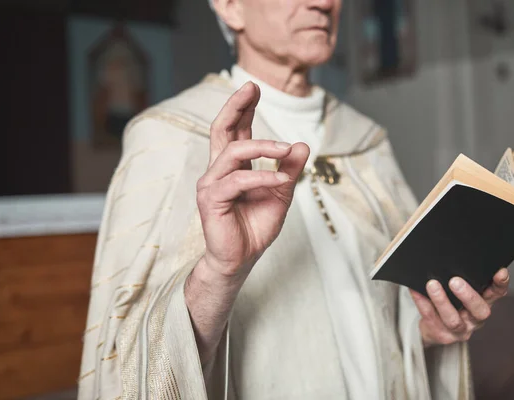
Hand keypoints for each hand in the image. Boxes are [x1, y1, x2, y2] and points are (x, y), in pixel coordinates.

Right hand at [196, 81, 309, 279]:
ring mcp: (212, 184)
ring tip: (286, 149)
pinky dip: (262, 177)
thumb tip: (302, 144)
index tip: (254, 88)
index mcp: (233, 167)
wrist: (241, 259)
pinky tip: (281, 181)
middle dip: (236, 106)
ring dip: (263, 146)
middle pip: (222, 129)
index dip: (244, 109)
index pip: (236, 131)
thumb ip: (289, 170)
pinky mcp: (211, 200)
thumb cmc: (255, 227)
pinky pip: (237, 180)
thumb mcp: (281, 195)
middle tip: (251, 88)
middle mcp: (218, 170)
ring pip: (232, 151)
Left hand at [410, 268, 509, 346]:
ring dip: (442, 301)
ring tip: (432, 284)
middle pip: (479, 311)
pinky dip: (422, 303)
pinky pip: (431, 318)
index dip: (500, 284)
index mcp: (484, 303)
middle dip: (468, 296)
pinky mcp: (441, 335)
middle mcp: (475, 319)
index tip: (499, 271)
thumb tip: (453, 256)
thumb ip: (464, 279)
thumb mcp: (461, 293)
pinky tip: (415, 290)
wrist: (434, 329)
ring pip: (453, 319)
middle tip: (455, 281)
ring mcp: (460, 330)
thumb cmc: (451, 303)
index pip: (497, 293)